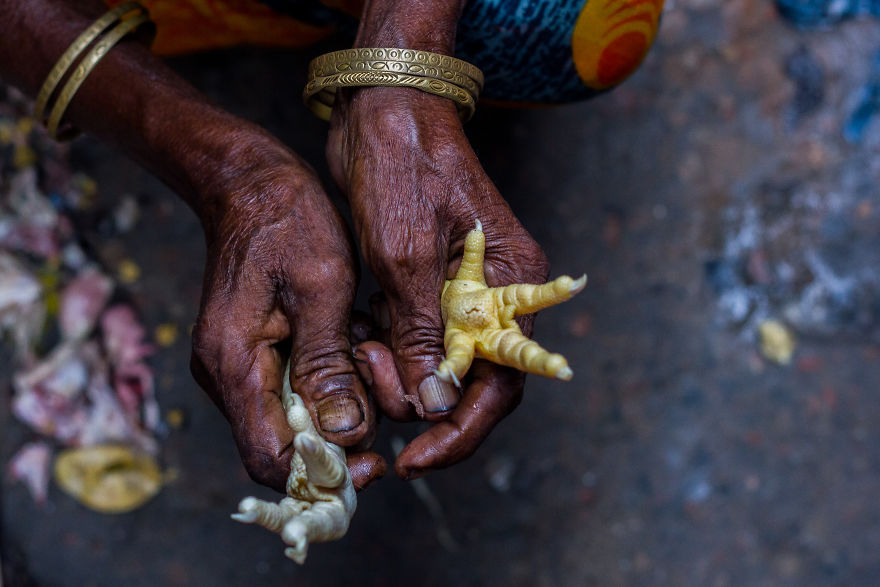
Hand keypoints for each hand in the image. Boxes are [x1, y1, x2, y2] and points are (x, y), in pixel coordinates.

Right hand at [189, 129, 384, 491]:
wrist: (248, 182)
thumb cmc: (285, 222)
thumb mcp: (321, 288)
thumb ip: (328, 365)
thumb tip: (345, 435)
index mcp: (234, 363)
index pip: (270, 459)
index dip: (323, 474)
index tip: (375, 462)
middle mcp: (225, 375)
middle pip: (281, 447)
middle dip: (339, 437)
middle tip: (382, 394)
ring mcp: (235, 366)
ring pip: (291, 420)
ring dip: (338, 404)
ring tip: (368, 354)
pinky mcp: (250, 353)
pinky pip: (290, 390)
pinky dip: (328, 381)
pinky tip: (352, 342)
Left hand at [327, 88, 549, 478]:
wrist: (383, 109)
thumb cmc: (402, 169)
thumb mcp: (407, 254)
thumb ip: (424, 334)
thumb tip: (434, 405)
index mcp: (512, 287)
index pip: (503, 383)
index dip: (462, 430)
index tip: (418, 457)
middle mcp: (496, 296)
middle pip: (472, 381)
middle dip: (423, 403)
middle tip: (375, 395)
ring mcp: (463, 291)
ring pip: (439, 364)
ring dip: (400, 375)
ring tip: (362, 358)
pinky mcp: (431, 283)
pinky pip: (417, 337)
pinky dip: (389, 349)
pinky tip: (361, 340)